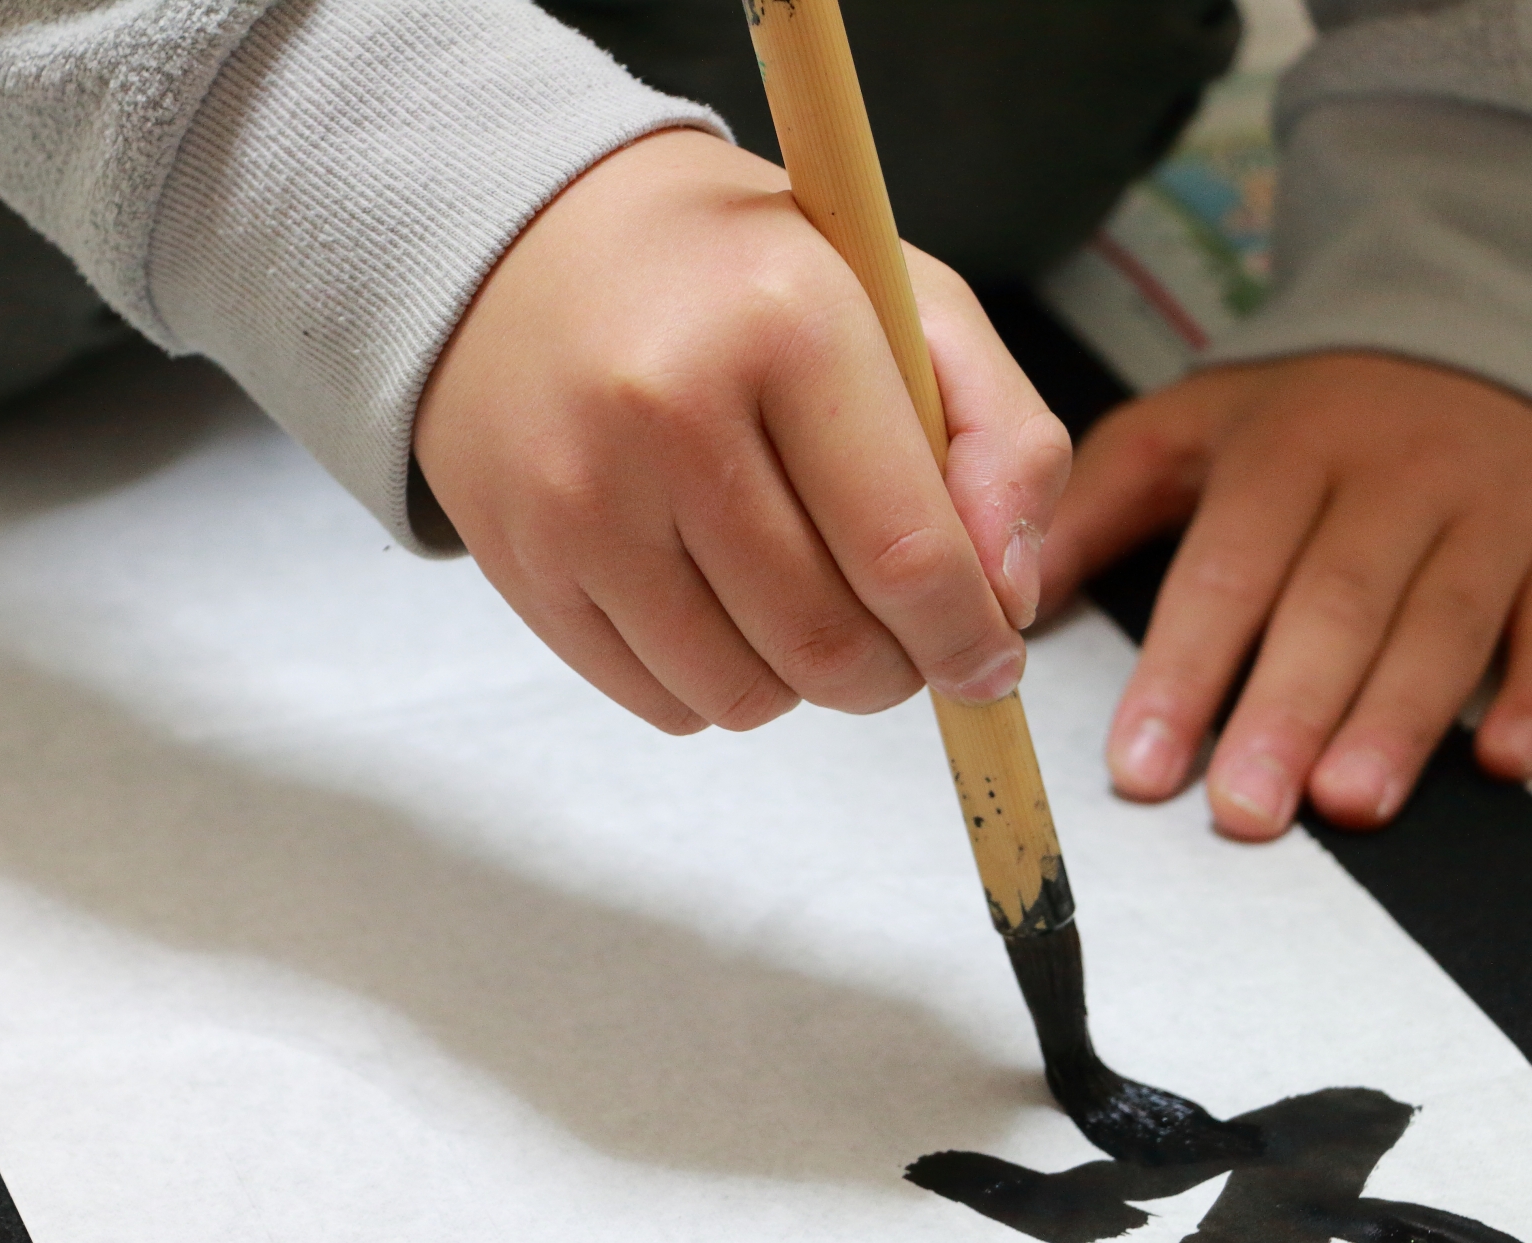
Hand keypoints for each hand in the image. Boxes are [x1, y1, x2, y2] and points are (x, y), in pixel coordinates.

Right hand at [413, 129, 1068, 733]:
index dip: (966, 638)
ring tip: (804, 604)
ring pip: (745, 695)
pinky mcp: (523, 564)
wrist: (526, 249)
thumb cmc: (738, 280)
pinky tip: (717, 603)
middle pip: (827, 645)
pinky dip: (718, 684)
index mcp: (785, 325)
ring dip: (804, 684)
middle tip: (901, 639)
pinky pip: (664, 704)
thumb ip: (1000, 438)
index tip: (988, 662)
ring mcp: (579, 499)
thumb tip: (1007, 602)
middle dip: (894, 672)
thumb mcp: (903, 301)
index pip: (907, 555)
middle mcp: (667, 412)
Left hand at [1036, 353, 1531, 838]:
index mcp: (1288, 449)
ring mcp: (1497, 504)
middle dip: (1284, 712)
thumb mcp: (1193, 426)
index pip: (1226, 570)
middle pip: (1335, 604)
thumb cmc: (1315, 410)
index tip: (1141, 767)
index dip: (1183, 672)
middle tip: (1243, 809)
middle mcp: (1396, 473)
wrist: (1483, 319)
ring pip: (1445, 620)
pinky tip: (1503, 760)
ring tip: (1345, 802)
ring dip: (1397, 719)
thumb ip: (1096, 506)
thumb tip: (1010, 600)